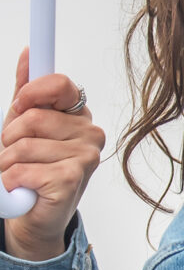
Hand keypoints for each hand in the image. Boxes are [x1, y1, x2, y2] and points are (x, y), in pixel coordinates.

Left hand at [2, 52, 102, 262]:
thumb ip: (27, 91)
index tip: (19, 106)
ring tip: (17, 175)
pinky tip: (21, 188)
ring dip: (5, 164)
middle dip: (8, 138)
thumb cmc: (30, 167)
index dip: (31, 93)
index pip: (60, 85)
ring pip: (22, 146)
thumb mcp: (22, 125)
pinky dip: (10, 181)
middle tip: (16, 155)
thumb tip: (29, 54)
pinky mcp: (73, 179)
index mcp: (78, 115)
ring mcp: (86, 156)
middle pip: (32, 118)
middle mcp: (89, 133)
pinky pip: (22, 170)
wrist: (32, 215)